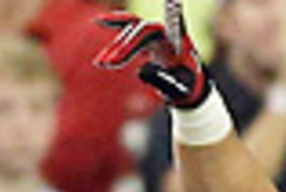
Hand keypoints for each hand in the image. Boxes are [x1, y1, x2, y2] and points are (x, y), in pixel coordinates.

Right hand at [94, 9, 210, 109]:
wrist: (187, 86)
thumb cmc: (186, 87)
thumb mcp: (179, 90)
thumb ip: (163, 81)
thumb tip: (141, 69)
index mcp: (177, 41)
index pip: (168, 28)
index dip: (167, 14)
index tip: (172, 1)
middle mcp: (164, 32)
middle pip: (140, 33)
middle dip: (123, 48)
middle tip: (107, 64)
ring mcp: (154, 34)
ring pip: (131, 33)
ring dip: (115, 48)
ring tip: (100, 63)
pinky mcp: (146, 39)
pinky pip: (128, 32)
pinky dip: (115, 29)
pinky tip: (98, 22)